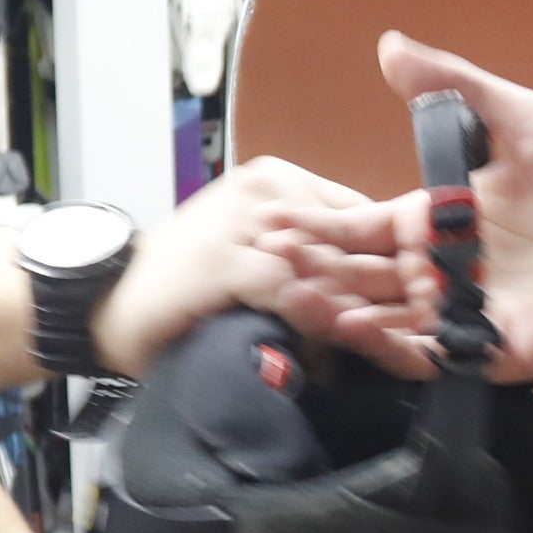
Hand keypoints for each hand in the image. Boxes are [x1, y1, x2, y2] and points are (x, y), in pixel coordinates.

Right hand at [89, 155, 417, 376]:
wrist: (108, 299)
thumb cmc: (184, 283)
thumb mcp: (252, 252)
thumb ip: (304, 257)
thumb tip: (367, 292)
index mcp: (278, 181)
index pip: (357, 216)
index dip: (389, 261)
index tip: (419, 303)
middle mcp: (268, 190)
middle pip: (351, 241)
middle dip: (388, 291)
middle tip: (425, 335)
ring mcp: (247, 221)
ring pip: (328, 267)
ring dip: (365, 311)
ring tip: (399, 348)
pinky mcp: (228, 258)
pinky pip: (292, 292)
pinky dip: (320, 322)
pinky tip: (342, 351)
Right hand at [260, 31, 532, 380]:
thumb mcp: (530, 119)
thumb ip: (459, 88)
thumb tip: (390, 45)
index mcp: (446, 215)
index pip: (365, 226)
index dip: (321, 225)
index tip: (276, 218)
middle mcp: (449, 266)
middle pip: (365, 276)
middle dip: (317, 270)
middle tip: (270, 261)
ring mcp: (470, 311)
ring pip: (389, 319)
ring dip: (344, 311)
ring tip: (302, 299)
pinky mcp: (500, 350)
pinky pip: (438, 357)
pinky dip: (400, 349)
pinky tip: (368, 334)